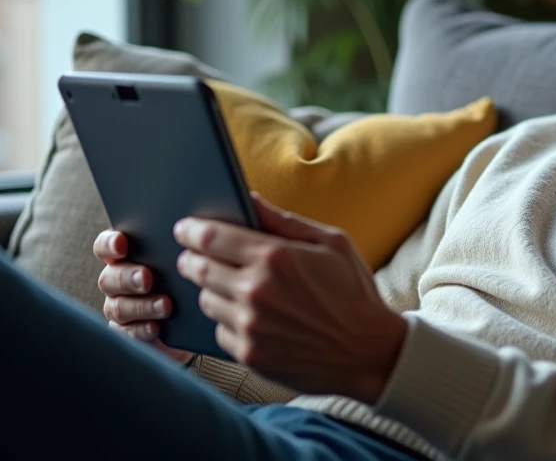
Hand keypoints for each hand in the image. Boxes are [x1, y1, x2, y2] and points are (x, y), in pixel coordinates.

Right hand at [93, 229, 193, 364]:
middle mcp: (117, 281)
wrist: (192, 319)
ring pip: (117, 307)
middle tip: (147, 278)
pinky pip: (126, 332)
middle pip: (108, 278)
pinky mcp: (127, 332)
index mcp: (126, 257)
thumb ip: (178, 246)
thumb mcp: (184, 260)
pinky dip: (141, 329)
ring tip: (166, 305)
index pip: (105, 246)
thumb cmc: (185, 279)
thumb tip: (191, 229)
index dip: (109, 244)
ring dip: (140, 306)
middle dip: (127, 277)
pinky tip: (156, 327)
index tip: (122, 244)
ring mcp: (119, 307)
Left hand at [173, 193, 406, 401]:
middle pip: (197, 268)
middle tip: (195, 255)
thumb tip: (250, 199)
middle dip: (191, 258)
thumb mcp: (332, 243)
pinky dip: (227, 321)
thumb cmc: (354, 292)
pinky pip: (219, 332)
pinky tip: (249, 316)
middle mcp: (256, 292)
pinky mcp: (249, 355)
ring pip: (205, 300)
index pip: (210, 237)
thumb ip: (285, 221)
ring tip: (228, 286)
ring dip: (210, 290)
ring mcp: (250, 327)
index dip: (190, 230)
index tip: (185, 228)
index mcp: (275, 257)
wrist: (370, 352)